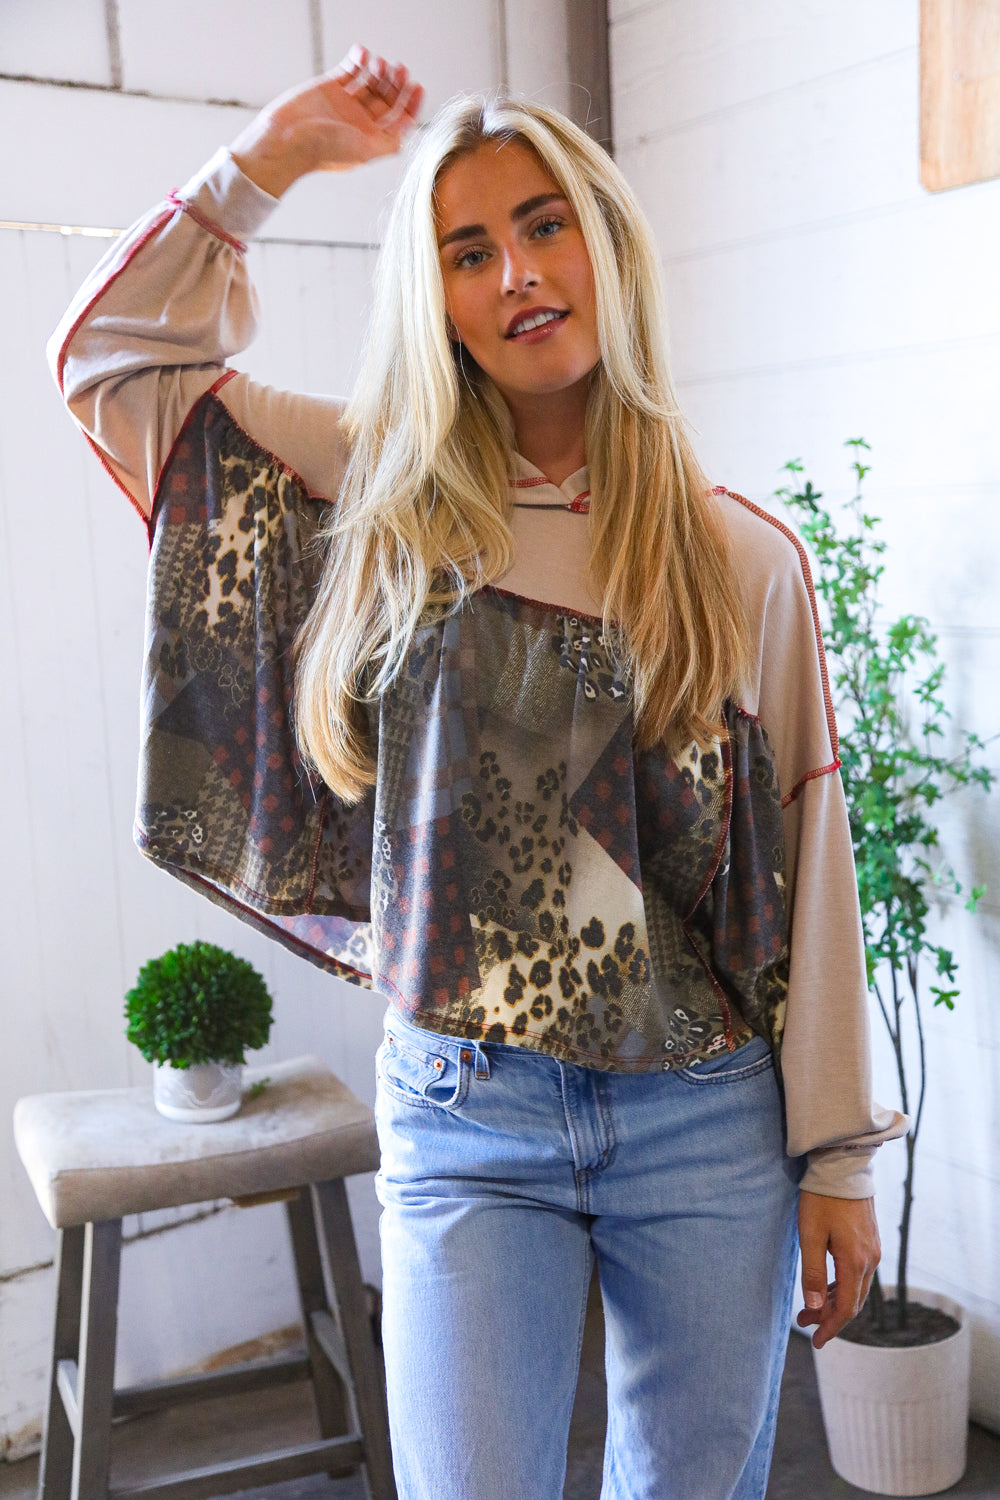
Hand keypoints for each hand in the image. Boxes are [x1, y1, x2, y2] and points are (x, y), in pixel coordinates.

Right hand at [229, 45, 423, 197]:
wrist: (286, 139)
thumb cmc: (324, 150)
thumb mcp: (365, 151)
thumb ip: (390, 141)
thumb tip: (410, 125)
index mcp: (371, 139)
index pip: (399, 119)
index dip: (411, 103)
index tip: (417, 86)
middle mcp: (360, 122)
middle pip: (387, 98)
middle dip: (396, 83)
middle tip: (399, 68)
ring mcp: (345, 104)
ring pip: (370, 82)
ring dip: (378, 70)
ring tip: (378, 62)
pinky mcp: (329, 87)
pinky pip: (349, 70)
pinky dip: (358, 60)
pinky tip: (362, 53)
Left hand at [796, 1190, 880, 1349]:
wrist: (842, 1165)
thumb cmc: (822, 1198)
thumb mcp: (809, 1235)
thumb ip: (812, 1273)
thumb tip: (814, 1308)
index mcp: (856, 1262)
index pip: (846, 1308)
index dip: (830, 1327)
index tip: (815, 1341)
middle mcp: (870, 1260)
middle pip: (853, 1302)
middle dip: (829, 1316)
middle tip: (804, 1322)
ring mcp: (873, 1250)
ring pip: (856, 1288)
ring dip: (834, 1301)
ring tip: (809, 1307)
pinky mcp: (870, 1240)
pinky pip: (858, 1273)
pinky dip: (842, 1285)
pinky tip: (826, 1286)